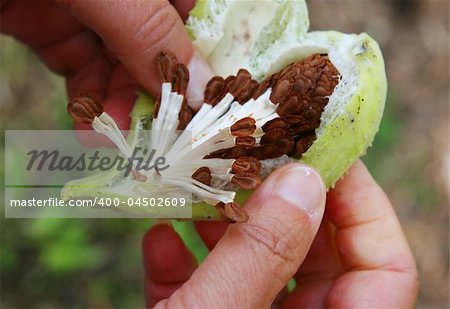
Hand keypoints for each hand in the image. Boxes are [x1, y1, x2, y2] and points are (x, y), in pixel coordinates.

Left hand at [1, 0, 210, 132]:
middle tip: (162, 134)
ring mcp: (86, 9)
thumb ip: (148, 28)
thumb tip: (199, 84)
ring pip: (120, 66)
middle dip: (159, 93)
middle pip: (159, 47)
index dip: (204, 57)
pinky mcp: (48, 27)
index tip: (207, 104)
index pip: (194, 14)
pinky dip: (88, 103)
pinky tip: (90, 126)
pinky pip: (80, 71)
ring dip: (123, 107)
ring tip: (122, 140)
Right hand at [142, 161, 417, 307]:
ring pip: (258, 267)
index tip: (320, 152)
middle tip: (247, 157)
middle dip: (279, 202)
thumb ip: (260, 258)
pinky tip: (158, 237)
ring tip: (194, 189)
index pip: (384, 268)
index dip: (361, 204)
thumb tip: (301, 180)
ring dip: (224, 226)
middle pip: (315, 258)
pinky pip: (209, 291)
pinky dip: (185, 262)